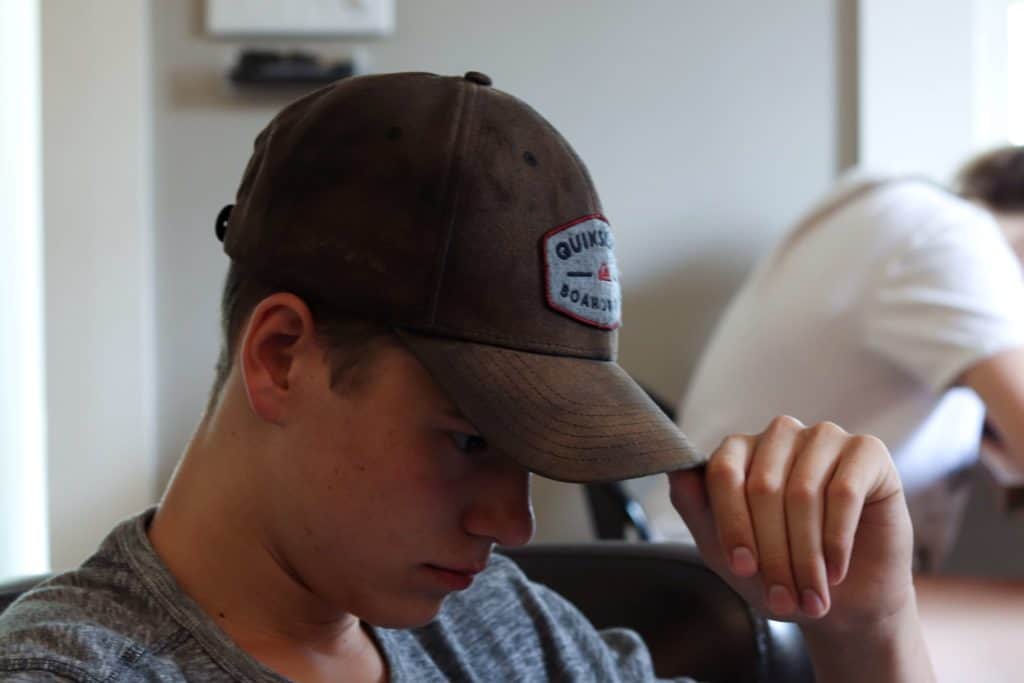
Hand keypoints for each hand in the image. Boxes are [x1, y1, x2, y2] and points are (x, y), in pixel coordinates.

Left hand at [668, 416, 913, 631]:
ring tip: (811, 596)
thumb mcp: (726, 550)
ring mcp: (824, 437)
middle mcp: (780, 435)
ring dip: (806, 555)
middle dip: (773, 552)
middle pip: (764, 486)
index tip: (742, 569)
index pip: (724, 472)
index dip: (731, 524)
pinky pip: (844, 491)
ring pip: (803, 492)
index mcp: (740, 450)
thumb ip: (695, 508)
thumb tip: (676, 472)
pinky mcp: (867, 451)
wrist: (845, 600)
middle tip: (783, 598)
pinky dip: (837, 539)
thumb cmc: (781, 571)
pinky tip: (836, 570)